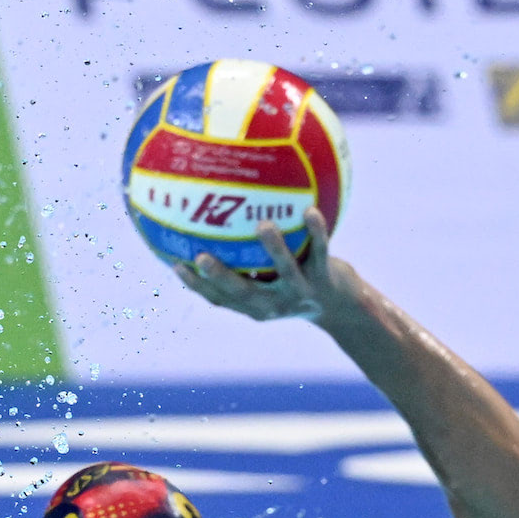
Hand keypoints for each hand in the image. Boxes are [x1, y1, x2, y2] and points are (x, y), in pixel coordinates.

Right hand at [172, 208, 370, 324]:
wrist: (343, 308)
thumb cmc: (296, 287)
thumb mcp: (269, 284)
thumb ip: (245, 268)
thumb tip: (216, 233)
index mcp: (255, 307)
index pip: (219, 299)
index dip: (196, 285)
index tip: (175, 264)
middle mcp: (274, 304)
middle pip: (243, 292)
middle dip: (220, 276)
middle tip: (201, 256)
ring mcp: (300, 292)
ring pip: (285, 271)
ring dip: (274, 249)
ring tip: (263, 225)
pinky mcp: (325, 279)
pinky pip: (320, 251)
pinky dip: (316, 231)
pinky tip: (309, 210)